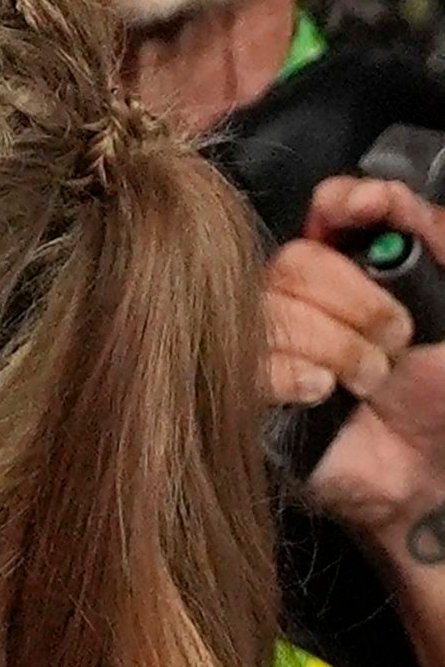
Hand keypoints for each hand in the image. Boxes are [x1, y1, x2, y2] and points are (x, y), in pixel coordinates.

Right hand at [284, 179, 444, 546]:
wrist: (427, 472)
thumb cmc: (440, 393)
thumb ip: (434, 240)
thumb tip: (385, 194)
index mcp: (346, 269)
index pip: (325, 209)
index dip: (343, 204)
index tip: (371, 210)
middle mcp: (296, 297)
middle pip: (295, 261)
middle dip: (358, 301)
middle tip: (395, 341)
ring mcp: (262, 343)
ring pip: (273, 310)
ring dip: (339, 348)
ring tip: (369, 381)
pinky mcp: (241, 392)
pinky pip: (250, 362)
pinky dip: (295, 374)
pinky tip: (323, 393)